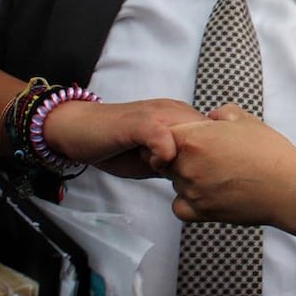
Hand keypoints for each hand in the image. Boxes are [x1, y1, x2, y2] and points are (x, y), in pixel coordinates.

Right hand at [42, 98, 207, 177]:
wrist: (78, 130)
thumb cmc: (116, 146)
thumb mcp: (156, 159)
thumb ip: (179, 164)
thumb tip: (201, 183)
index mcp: (183, 118)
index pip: (217, 136)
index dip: (215, 159)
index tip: (204, 179)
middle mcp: (176, 111)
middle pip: (212, 137)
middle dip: (206, 161)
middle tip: (189, 181)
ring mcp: (160, 115)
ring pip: (192, 136)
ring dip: (186, 159)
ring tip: (169, 174)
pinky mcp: (141, 123)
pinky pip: (165, 139)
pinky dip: (164, 157)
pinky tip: (153, 166)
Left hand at [163, 104, 295, 224]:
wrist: (287, 187)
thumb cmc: (269, 151)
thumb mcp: (246, 119)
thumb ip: (220, 113)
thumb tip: (210, 117)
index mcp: (194, 139)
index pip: (164, 136)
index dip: (178, 135)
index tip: (196, 138)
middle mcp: (187, 166)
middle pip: (166, 160)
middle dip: (182, 157)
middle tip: (212, 157)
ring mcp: (192, 191)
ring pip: (176, 182)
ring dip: (189, 178)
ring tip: (220, 175)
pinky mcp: (200, 213)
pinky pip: (179, 206)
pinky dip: (189, 201)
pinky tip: (209, 193)